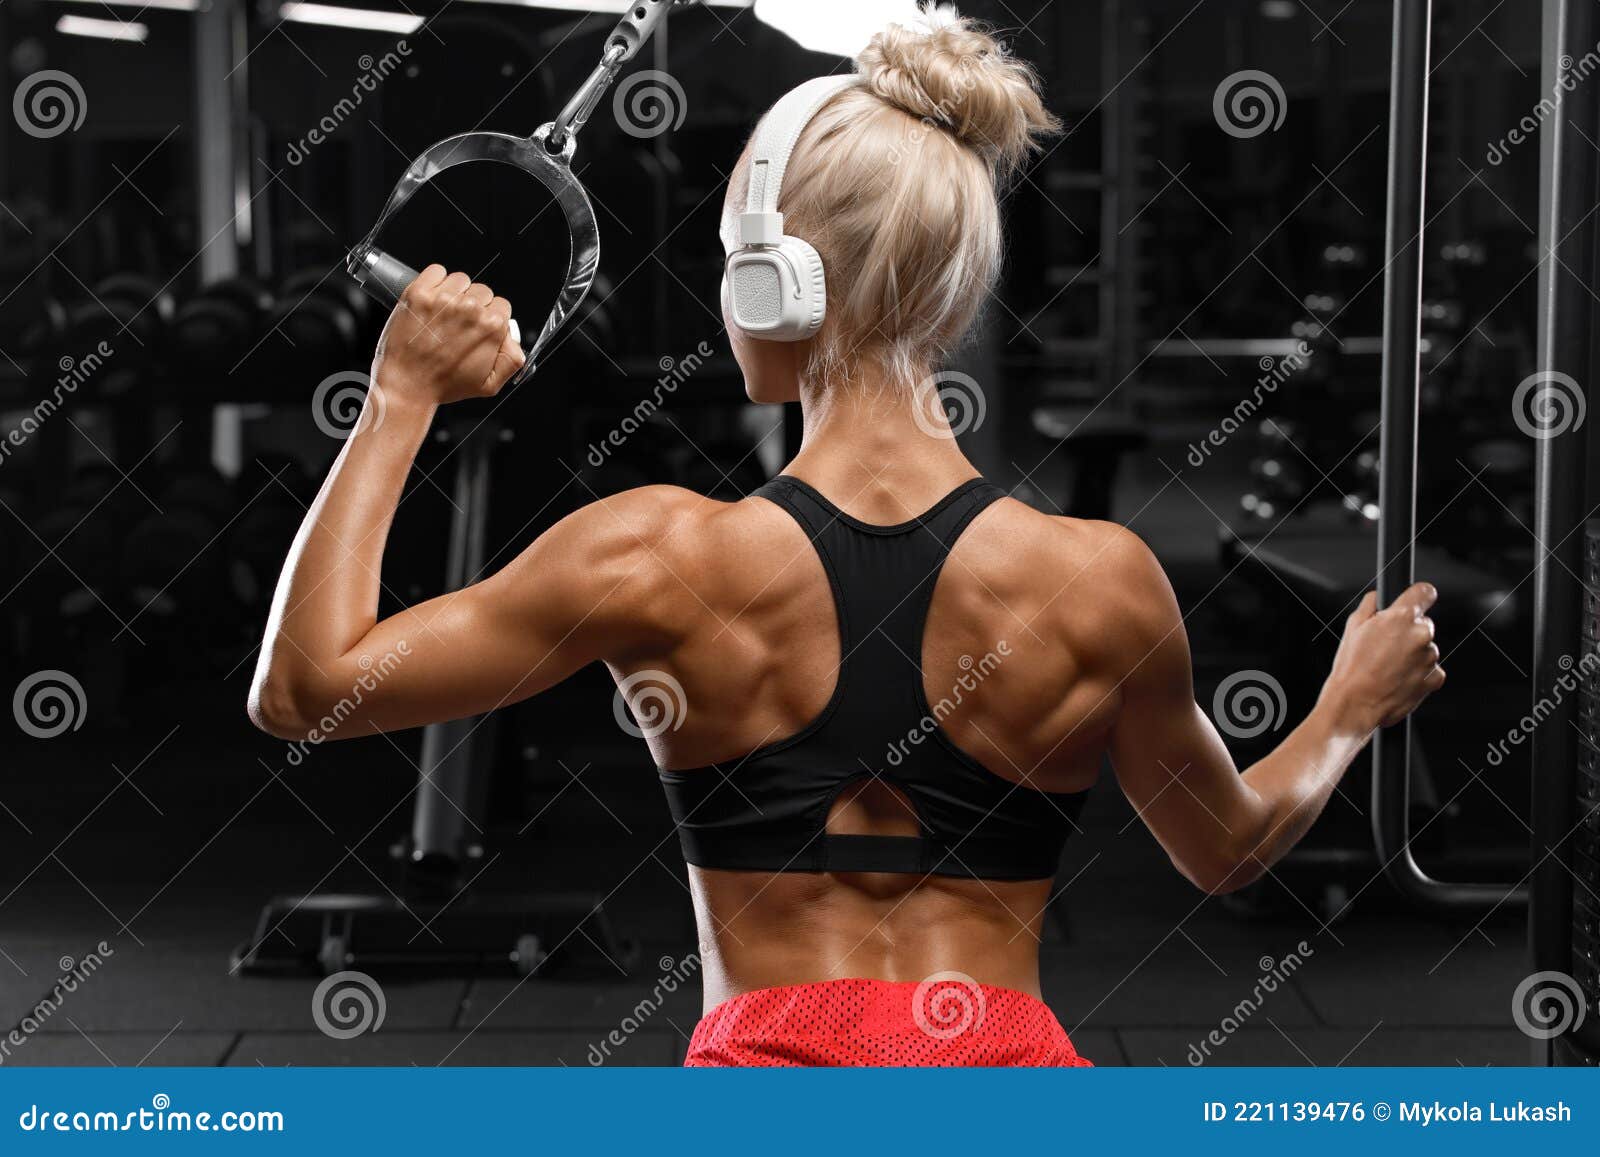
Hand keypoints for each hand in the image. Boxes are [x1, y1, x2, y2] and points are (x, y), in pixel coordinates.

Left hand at [371, 266, 523, 405]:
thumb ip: (512, 361)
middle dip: (474, 305)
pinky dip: (435, 280)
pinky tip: (432, 300)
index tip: (477, 328)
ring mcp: (443, 299)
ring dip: (455, 292)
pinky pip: (436, 271)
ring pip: (461, 280)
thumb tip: (514, 340)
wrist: (407, 385)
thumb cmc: (444, 384)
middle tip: (458, 325)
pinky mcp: (419, 293)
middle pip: (482, 290)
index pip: (501, 305)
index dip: (491, 317)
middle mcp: (469, 309)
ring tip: (444, 314)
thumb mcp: (489, 385)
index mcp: (491, 327)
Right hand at [1319, 583, 1445, 733]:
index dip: (1419, 596)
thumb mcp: (1352, 627)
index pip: (1425, 592)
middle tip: (1387, 646)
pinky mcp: (1435, 678)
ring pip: (1426, 648)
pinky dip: (1418, 673)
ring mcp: (1430, 657)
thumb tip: (1377, 599)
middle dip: (1408, 631)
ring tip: (1388, 667)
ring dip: (1412, 654)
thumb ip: (1370, 605)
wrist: (1355, 704)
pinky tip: (1398, 679)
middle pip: (1423, 623)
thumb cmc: (1351, 668)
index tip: (1415, 602)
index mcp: (1401, 617)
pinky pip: (1431, 669)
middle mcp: (1420, 634)